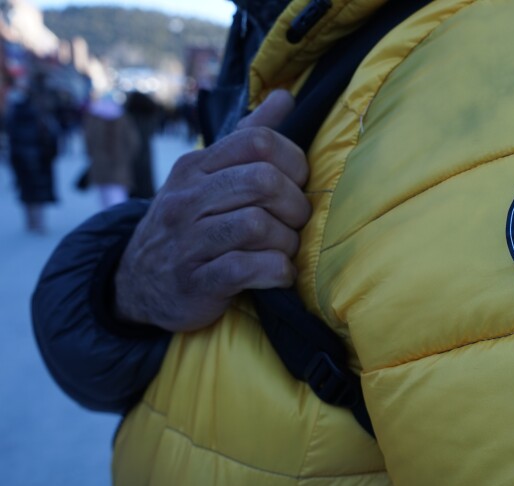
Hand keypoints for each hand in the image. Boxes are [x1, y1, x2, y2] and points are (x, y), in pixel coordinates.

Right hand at [114, 90, 310, 331]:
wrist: (138, 284)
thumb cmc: (189, 225)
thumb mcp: (207, 177)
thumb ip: (247, 138)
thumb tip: (285, 96)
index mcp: (196, 167)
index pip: (257, 142)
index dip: (294, 161)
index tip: (298, 184)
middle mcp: (188, 198)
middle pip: (263, 182)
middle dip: (295, 205)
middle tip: (296, 223)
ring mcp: (188, 241)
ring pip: (257, 225)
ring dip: (287, 242)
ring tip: (286, 251)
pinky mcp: (195, 282)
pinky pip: (245, 268)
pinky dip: (275, 272)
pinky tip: (279, 275)